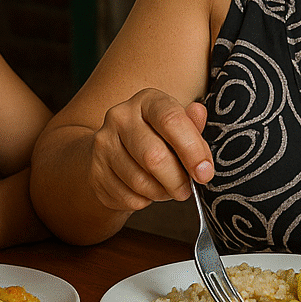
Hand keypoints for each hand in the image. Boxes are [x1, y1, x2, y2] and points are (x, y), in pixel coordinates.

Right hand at [86, 88, 210, 212]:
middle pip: (154, 156)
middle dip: (177, 179)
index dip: (192, 150)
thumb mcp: (177, 125)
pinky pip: (128, 197)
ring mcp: (104, 144)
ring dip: (162, 192)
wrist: (113, 150)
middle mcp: (120, 117)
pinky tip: (147, 191)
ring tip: (168, 189)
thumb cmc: (156, 137)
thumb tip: (199, 114)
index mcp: (147, 100)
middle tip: (187, 189)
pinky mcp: (95, 172)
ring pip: (140, 181)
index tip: (205, 173)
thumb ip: (191, 125)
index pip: (171, 120)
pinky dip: (145, 201)